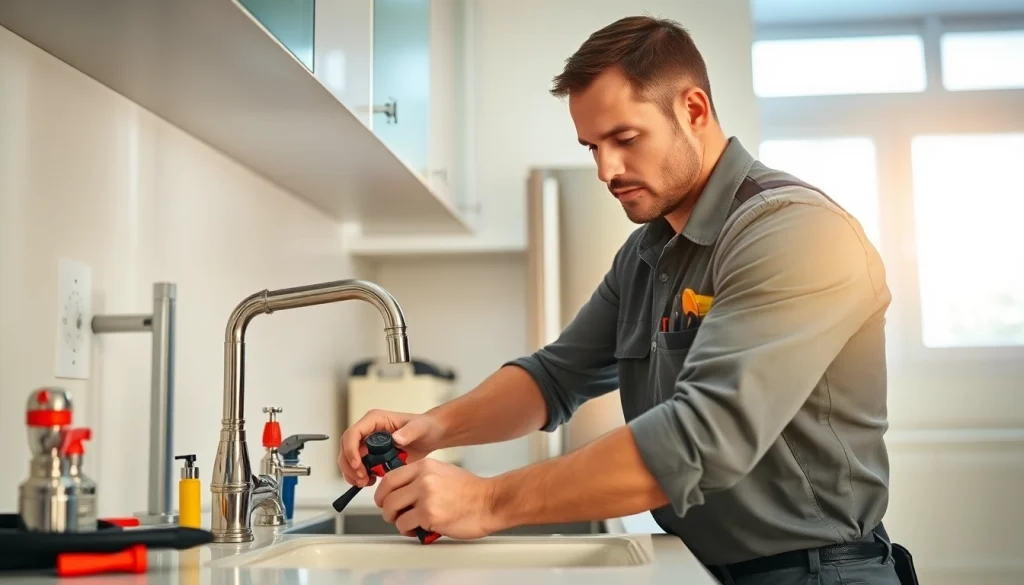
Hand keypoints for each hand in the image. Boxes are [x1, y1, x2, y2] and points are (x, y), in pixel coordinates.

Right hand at [338, 409, 445, 487]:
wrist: (431, 436)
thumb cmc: (425, 427)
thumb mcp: (420, 427)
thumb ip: (409, 432)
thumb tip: (395, 438)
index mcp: (375, 420)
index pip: (353, 433)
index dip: (350, 450)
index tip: (357, 465)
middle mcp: (368, 431)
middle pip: (346, 447)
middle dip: (349, 465)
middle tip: (361, 479)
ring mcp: (369, 444)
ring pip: (349, 459)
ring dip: (353, 473)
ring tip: (366, 482)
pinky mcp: (372, 456)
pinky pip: (358, 467)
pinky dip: (360, 476)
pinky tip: (370, 482)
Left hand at [374, 458, 499, 539]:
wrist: (490, 502)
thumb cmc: (472, 491)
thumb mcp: (444, 472)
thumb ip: (422, 476)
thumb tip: (404, 488)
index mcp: (425, 466)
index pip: (390, 477)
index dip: (382, 492)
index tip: (383, 499)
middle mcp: (423, 478)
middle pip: (387, 495)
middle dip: (387, 509)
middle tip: (393, 515)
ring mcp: (425, 496)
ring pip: (392, 511)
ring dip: (397, 521)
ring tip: (407, 524)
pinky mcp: (428, 514)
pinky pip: (405, 525)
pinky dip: (408, 531)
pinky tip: (418, 530)